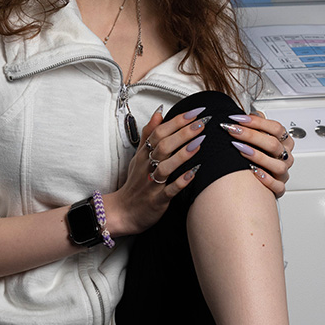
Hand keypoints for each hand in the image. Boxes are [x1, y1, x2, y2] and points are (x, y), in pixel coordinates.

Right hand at [103, 106, 208, 236]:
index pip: (158, 133)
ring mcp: (152, 184)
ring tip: (199, 144)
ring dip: (182, 155)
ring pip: (166, 167)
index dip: (176, 122)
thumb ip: (149, 134)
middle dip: (182, 134)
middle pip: (163, 146)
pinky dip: (181, 182)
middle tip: (200, 124)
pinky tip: (193, 173)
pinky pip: (169, 191)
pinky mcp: (157, 201)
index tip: (193, 113)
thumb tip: (159, 112)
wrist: (124, 212)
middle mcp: (147, 167)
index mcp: (144, 155)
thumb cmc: (135, 183)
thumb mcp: (138, 156)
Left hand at [221, 111, 293, 198]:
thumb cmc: (258, 154)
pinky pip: (277, 186)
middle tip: (233, 131)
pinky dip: (266, 179)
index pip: (276, 128)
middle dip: (251, 136)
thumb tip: (251, 112)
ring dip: (258, 156)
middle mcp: (285, 156)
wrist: (257, 179)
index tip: (238, 119)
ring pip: (277, 165)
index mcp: (284, 142)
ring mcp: (283, 172)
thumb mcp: (258, 137)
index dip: (257, 122)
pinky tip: (253, 171)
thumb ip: (257, 125)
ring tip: (241, 150)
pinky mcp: (279, 187)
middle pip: (273, 144)